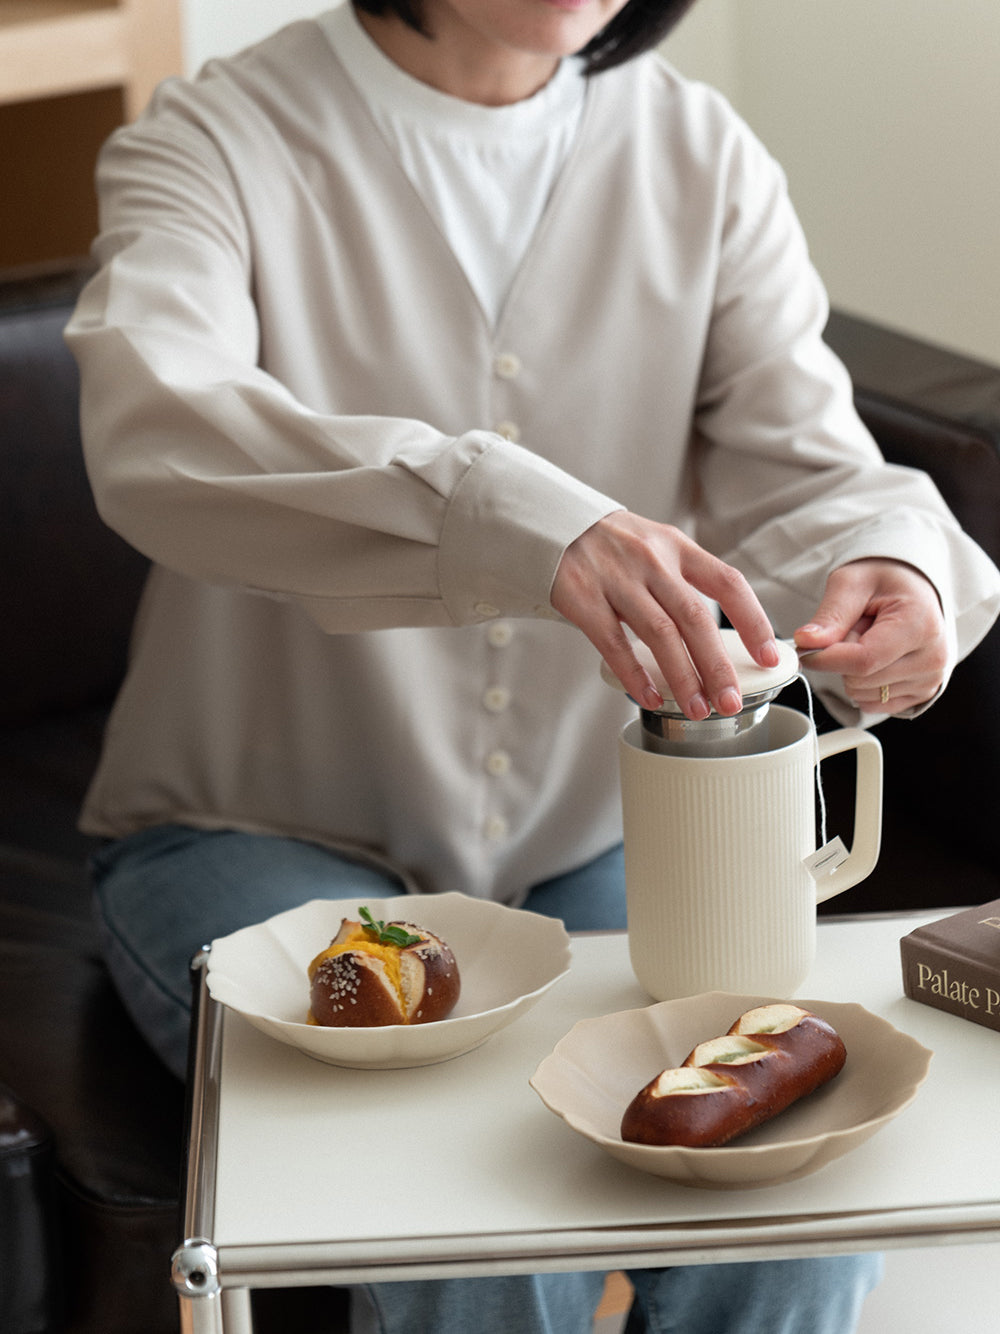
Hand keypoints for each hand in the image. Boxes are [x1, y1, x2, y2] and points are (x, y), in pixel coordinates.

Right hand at [551, 511, 778, 719]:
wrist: (550, 522)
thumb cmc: (609, 544)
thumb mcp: (654, 545)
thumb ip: (683, 580)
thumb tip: (715, 637)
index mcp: (677, 546)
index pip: (728, 582)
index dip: (753, 621)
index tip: (770, 655)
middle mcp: (651, 560)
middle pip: (696, 617)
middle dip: (717, 665)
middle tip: (731, 702)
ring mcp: (616, 578)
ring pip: (659, 634)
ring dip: (682, 677)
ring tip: (696, 709)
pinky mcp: (583, 597)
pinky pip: (614, 643)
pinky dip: (635, 675)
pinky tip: (650, 698)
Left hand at [794, 559, 947, 713]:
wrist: (913, 586)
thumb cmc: (885, 579)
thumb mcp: (852, 583)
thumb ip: (831, 615)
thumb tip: (807, 642)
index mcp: (920, 625)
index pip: (863, 660)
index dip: (825, 658)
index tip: (806, 648)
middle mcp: (933, 658)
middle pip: (860, 681)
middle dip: (843, 657)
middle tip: (856, 629)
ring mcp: (931, 679)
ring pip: (863, 695)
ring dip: (853, 670)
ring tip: (870, 639)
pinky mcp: (923, 693)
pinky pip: (873, 704)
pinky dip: (865, 684)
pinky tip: (879, 657)